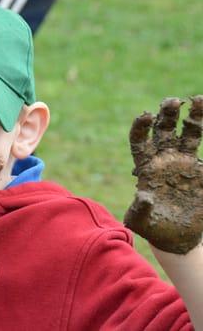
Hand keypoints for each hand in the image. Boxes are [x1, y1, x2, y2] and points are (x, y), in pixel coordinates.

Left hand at [124, 95, 202, 253]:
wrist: (175, 237)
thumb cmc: (152, 227)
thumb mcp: (140, 221)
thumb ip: (139, 210)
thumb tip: (144, 197)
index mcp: (145, 166)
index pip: (139, 140)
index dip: (141, 127)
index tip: (145, 115)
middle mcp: (164, 158)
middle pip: (164, 130)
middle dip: (167, 114)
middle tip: (172, 101)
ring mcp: (184, 162)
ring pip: (188, 134)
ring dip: (193, 117)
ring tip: (198, 99)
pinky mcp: (200, 170)